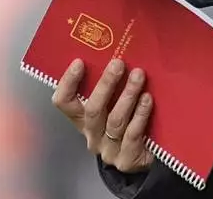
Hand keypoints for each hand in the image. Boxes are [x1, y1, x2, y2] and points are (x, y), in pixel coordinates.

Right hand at [53, 58, 154, 173]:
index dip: (68, 83)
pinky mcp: (126, 159)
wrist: (142, 159)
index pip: (64, 102)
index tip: (79, 62)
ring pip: (115, 120)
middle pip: (92, 110)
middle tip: (118, 64)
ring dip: (127, 95)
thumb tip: (117, 52)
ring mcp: (108, 149)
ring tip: (138, 76)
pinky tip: (147, 99)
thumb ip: (110, 86)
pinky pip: (132, 135)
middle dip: (105, 85)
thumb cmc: (127, 123)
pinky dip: (140, 114)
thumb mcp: (113, 104)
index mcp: (83, 119)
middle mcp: (92, 134)